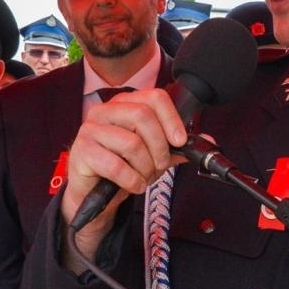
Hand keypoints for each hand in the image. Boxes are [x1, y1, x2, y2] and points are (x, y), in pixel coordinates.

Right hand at [59, 88, 187, 256]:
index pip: (154, 97)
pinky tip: (133, 185)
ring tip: (143, 177)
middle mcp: (105, 111)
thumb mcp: (152, 155)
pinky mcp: (82, 152)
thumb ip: (175, 146)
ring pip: (131, 143)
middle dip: (159, 147)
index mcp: (125, 104)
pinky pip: (115, 165)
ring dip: (145, 168)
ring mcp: (90, 129)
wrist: (93, 191)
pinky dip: (132, 180)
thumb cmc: (121, 166)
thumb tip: (206, 141)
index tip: (180, 141)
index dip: (171, 119)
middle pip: (143, 116)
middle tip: (161, 165)